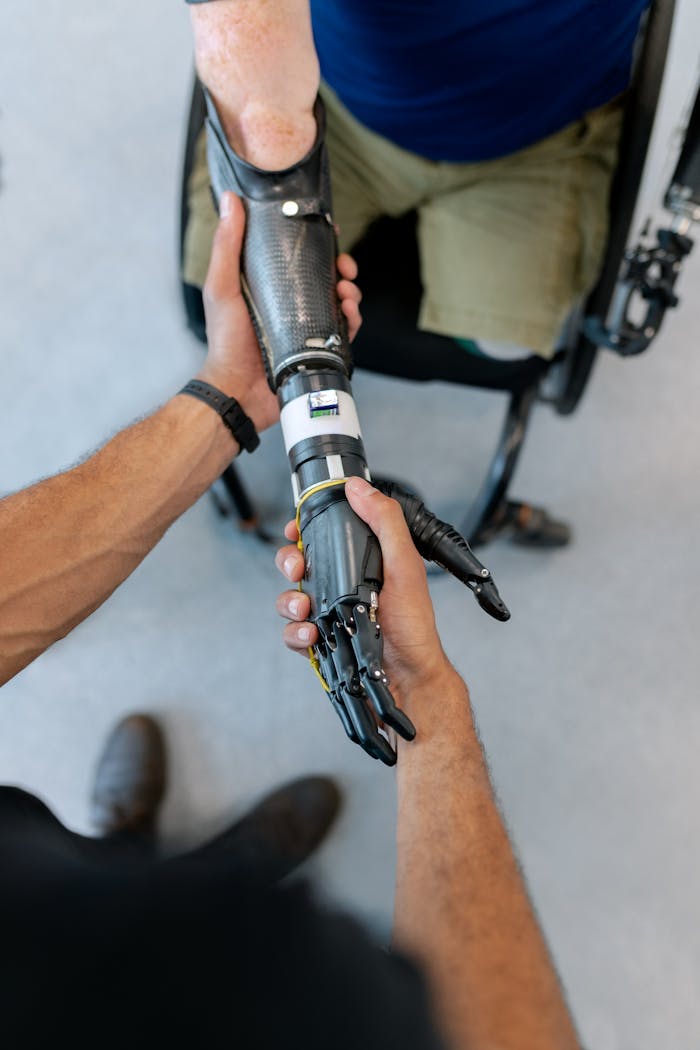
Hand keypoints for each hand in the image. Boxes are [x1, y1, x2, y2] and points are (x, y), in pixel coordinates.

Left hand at [197, 191, 361, 431]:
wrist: (238, 389)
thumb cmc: (226, 340)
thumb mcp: (222, 286)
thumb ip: (226, 245)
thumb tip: (231, 200)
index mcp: (270, 285)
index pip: (299, 257)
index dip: (318, 243)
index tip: (329, 231)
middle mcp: (291, 304)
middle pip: (326, 277)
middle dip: (343, 268)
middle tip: (346, 268)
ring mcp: (307, 327)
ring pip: (340, 301)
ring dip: (351, 292)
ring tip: (347, 293)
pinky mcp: (318, 349)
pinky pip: (345, 331)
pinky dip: (353, 320)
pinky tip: (349, 315)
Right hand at [275, 477, 453, 714]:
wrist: (408, 680)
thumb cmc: (412, 627)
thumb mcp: (404, 565)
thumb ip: (384, 522)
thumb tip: (358, 487)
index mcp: (363, 562)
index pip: (325, 535)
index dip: (304, 529)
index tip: (295, 529)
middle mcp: (343, 585)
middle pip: (298, 563)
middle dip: (288, 562)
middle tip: (297, 569)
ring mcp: (329, 615)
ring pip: (290, 598)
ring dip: (289, 601)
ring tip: (305, 609)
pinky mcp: (320, 643)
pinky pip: (293, 632)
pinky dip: (296, 633)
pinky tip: (312, 634)